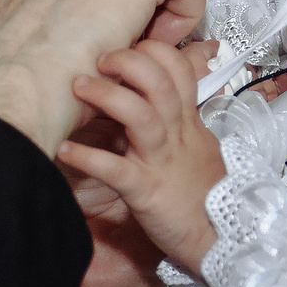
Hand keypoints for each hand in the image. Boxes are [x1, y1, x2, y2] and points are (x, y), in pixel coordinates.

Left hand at [58, 41, 225, 275]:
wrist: (222, 238)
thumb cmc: (204, 193)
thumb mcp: (199, 146)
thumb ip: (182, 117)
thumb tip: (166, 96)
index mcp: (188, 121)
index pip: (179, 69)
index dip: (154, 51)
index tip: (128, 47)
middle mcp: (176, 134)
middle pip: (159, 81)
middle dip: (127, 61)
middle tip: (99, 60)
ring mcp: (161, 161)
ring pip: (140, 115)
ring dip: (106, 96)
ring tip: (78, 86)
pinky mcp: (147, 191)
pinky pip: (115, 169)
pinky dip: (89, 157)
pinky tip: (65, 149)